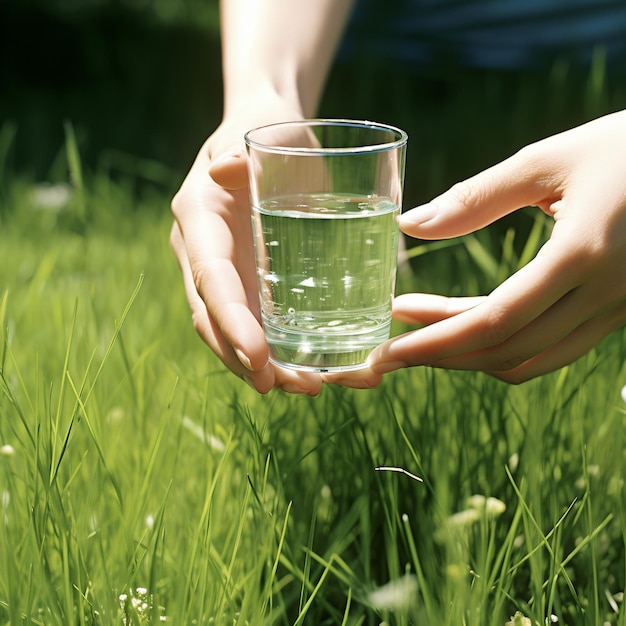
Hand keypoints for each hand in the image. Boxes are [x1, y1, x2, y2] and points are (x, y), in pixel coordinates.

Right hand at [170, 101, 323, 394]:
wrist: (275, 136)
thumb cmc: (270, 130)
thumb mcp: (260, 129)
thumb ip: (241, 149)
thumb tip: (225, 166)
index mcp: (200, 222)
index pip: (210, 280)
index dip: (230, 322)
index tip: (259, 358)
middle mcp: (207, 256)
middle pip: (218, 322)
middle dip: (250, 361)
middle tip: (295, 387)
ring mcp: (231, 275)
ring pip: (241, 333)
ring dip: (273, 367)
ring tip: (317, 386)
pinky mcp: (257, 283)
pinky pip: (267, 325)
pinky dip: (291, 351)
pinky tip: (330, 367)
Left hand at [366, 110, 625, 382]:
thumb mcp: (547, 160)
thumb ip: (474, 197)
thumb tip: (408, 225)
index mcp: (582, 253)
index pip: (493, 320)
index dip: (434, 341)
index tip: (387, 348)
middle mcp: (603, 294)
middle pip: (505, 349)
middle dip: (439, 353)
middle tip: (390, 345)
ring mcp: (615, 310)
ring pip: (529, 358)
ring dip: (468, 353)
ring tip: (418, 329)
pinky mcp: (615, 311)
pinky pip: (550, 347)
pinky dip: (501, 345)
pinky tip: (465, 321)